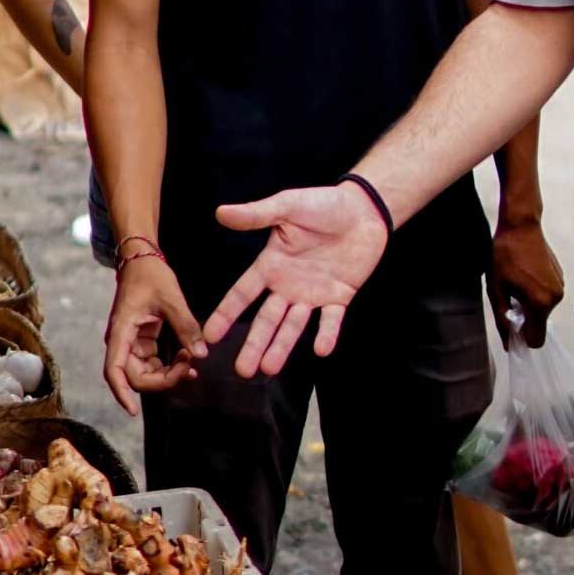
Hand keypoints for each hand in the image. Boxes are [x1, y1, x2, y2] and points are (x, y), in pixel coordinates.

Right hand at [102, 257, 206, 414]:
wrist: (142, 258)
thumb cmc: (150, 275)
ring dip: (168, 373)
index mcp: (121, 332)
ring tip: (192, 360)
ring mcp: (132, 342)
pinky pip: (154, 362)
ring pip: (146, 372)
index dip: (121, 393)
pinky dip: (170, 363)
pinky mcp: (142, 340)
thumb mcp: (171, 298)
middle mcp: (122, 342)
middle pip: (135, 376)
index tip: (133, 411)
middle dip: (162, 380)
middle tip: (190, 369)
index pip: (114, 371)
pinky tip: (188, 356)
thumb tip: (201, 354)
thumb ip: (186, 326)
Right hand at [208, 181, 388, 376]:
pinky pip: (331, 320)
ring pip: (293, 326)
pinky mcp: (339, 296)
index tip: (210, 336)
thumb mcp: (287, 206)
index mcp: (272, 264)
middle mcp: (288, 284)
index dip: (226, 314)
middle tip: (242, 371)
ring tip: (269, 369)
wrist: (363, 209)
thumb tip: (220, 212)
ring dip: (282, 346)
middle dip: (254, 344)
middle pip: (267, 320)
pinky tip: (321, 350)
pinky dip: (327, 334)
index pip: (243, 294)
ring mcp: (313, 293)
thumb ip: (256, 215)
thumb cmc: (323, 204)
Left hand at [489, 219, 563, 347]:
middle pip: (539, 324)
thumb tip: (508, 342)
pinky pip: (548, 295)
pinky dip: (537, 292)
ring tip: (517, 282)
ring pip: (544, 309)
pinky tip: (526, 274)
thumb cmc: (504, 256)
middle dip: (525, 317)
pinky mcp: (561, 276)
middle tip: (510, 296)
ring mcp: (561, 286)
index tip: (510, 323)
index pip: (536, 340)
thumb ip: (502, 319)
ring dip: (530, 303)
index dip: (521, 337)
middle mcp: (555, 297)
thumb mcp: (496, 289)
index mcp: (540, 302)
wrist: (521, 225)